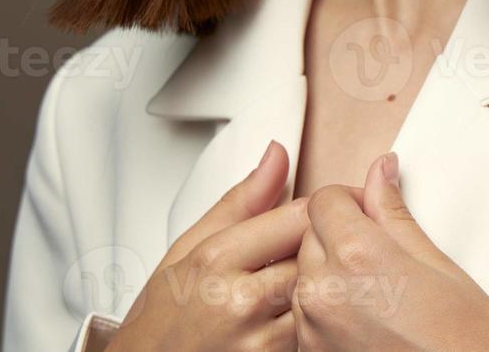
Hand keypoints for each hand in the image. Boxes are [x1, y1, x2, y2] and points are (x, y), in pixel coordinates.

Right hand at [108, 140, 303, 351]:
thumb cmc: (162, 316)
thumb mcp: (189, 246)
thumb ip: (242, 200)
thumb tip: (277, 155)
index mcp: (217, 259)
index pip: (299, 217)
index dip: (322, 209)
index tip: (326, 209)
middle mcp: (240, 302)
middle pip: (316, 255)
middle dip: (323, 245)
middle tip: (318, 245)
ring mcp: (258, 342)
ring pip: (320, 295)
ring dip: (320, 283)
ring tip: (303, 280)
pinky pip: (311, 332)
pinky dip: (310, 319)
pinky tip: (291, 312)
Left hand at [292, 152, 488, 351]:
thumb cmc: (469, 345)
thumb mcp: (440, 266)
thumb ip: (395, 215)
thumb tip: (381, 172)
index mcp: (358, 257)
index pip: (324, 200)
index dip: (351, 200)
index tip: (374, 211)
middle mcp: (325, 292)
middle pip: (310, 235)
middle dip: (340, 233)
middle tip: (385, 252)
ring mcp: (314, 330)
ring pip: (305, 275)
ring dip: (332, 272)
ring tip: (381, 291)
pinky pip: (307, 314)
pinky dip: (329, 308)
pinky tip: (370, 318)